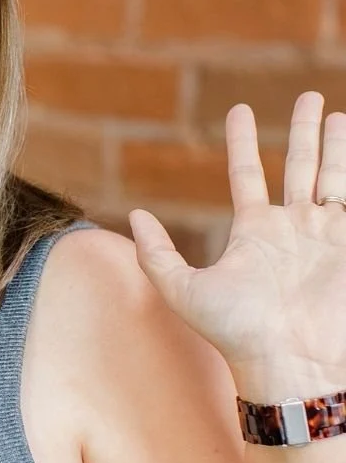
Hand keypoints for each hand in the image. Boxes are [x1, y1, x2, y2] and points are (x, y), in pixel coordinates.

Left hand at [129, 91, 345, 399]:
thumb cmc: (235, 332)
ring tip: (336, 113)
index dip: (243, 142)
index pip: (248, 174)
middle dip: (305, 132)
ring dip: (336, 144)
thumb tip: (137, 215)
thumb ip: (156, 253)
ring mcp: (326, 235)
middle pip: (300, 166)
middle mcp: (292, 228)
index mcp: (254, 232)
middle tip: (311, 98)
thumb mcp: (181, 289)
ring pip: (333, 175)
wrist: (288, 364)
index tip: (241, 110)